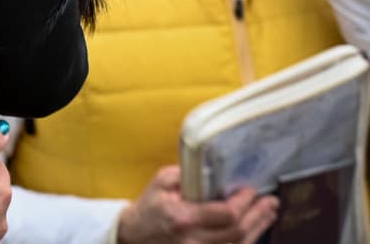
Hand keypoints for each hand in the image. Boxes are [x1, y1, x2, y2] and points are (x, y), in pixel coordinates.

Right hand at [116, 166, 277, 243]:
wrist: (134, 235)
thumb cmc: (149, 207)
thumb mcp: (161, 182)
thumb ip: (187, 174)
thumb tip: (214, 169)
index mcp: (184, 218)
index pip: (226, 214)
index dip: (244, 203)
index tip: (251, 190)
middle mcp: (195, 240)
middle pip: (238, 232)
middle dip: (258, 215)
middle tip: (270, 201)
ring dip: (258, 228)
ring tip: (270, 213)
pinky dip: (247, 240)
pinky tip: (256, 229)